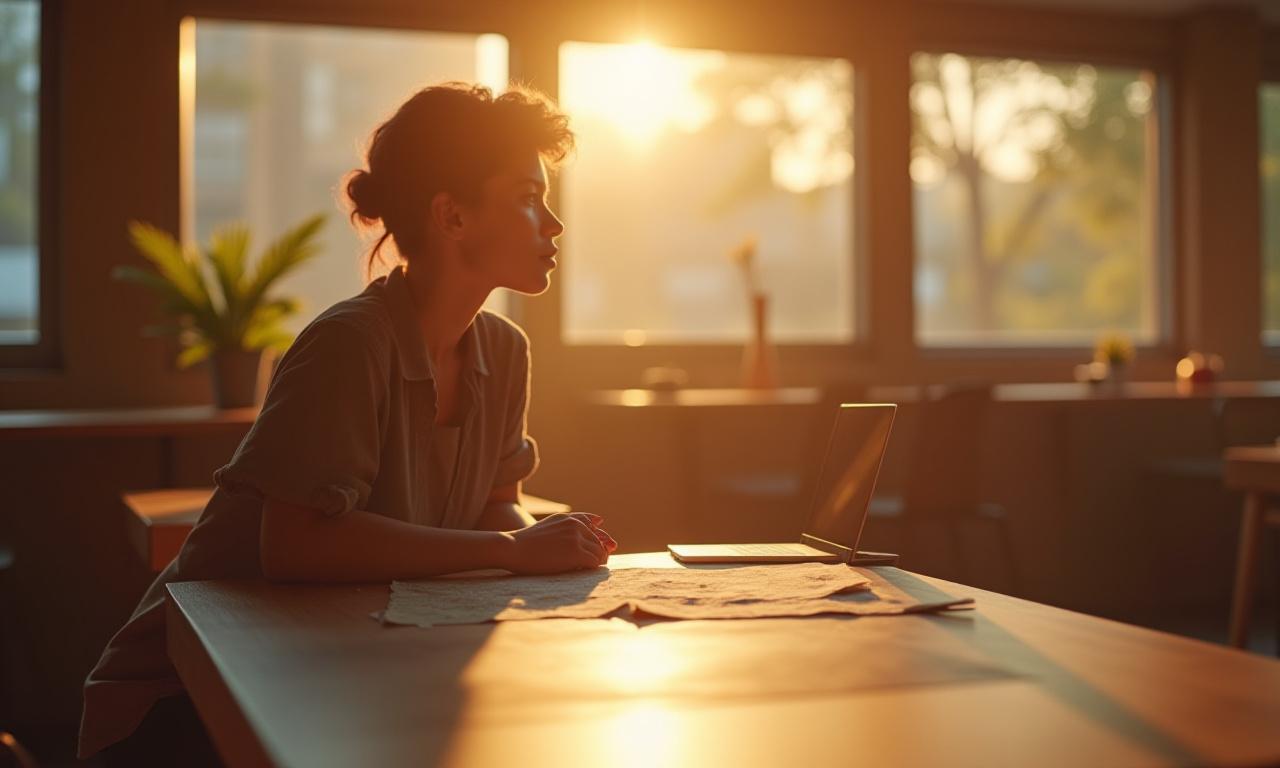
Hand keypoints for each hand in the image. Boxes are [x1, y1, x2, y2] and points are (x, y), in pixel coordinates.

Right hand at [502, 513, 617, 574]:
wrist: (512, 548)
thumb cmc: (527, 541)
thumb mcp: (549, 526)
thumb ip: (570, 523)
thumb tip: (599, 521)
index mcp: (569, 518)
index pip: (594, 526)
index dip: (597, 540)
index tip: (590, 551)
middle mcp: (575, 525)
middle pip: (599, 541)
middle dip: (597, 552)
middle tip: (587, 565)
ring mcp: (576, 538)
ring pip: (600, 552)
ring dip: (596, 562)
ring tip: (584, 570)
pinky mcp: (575, 552)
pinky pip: (594, 562)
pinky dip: (592, 568)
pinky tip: (581, 572)